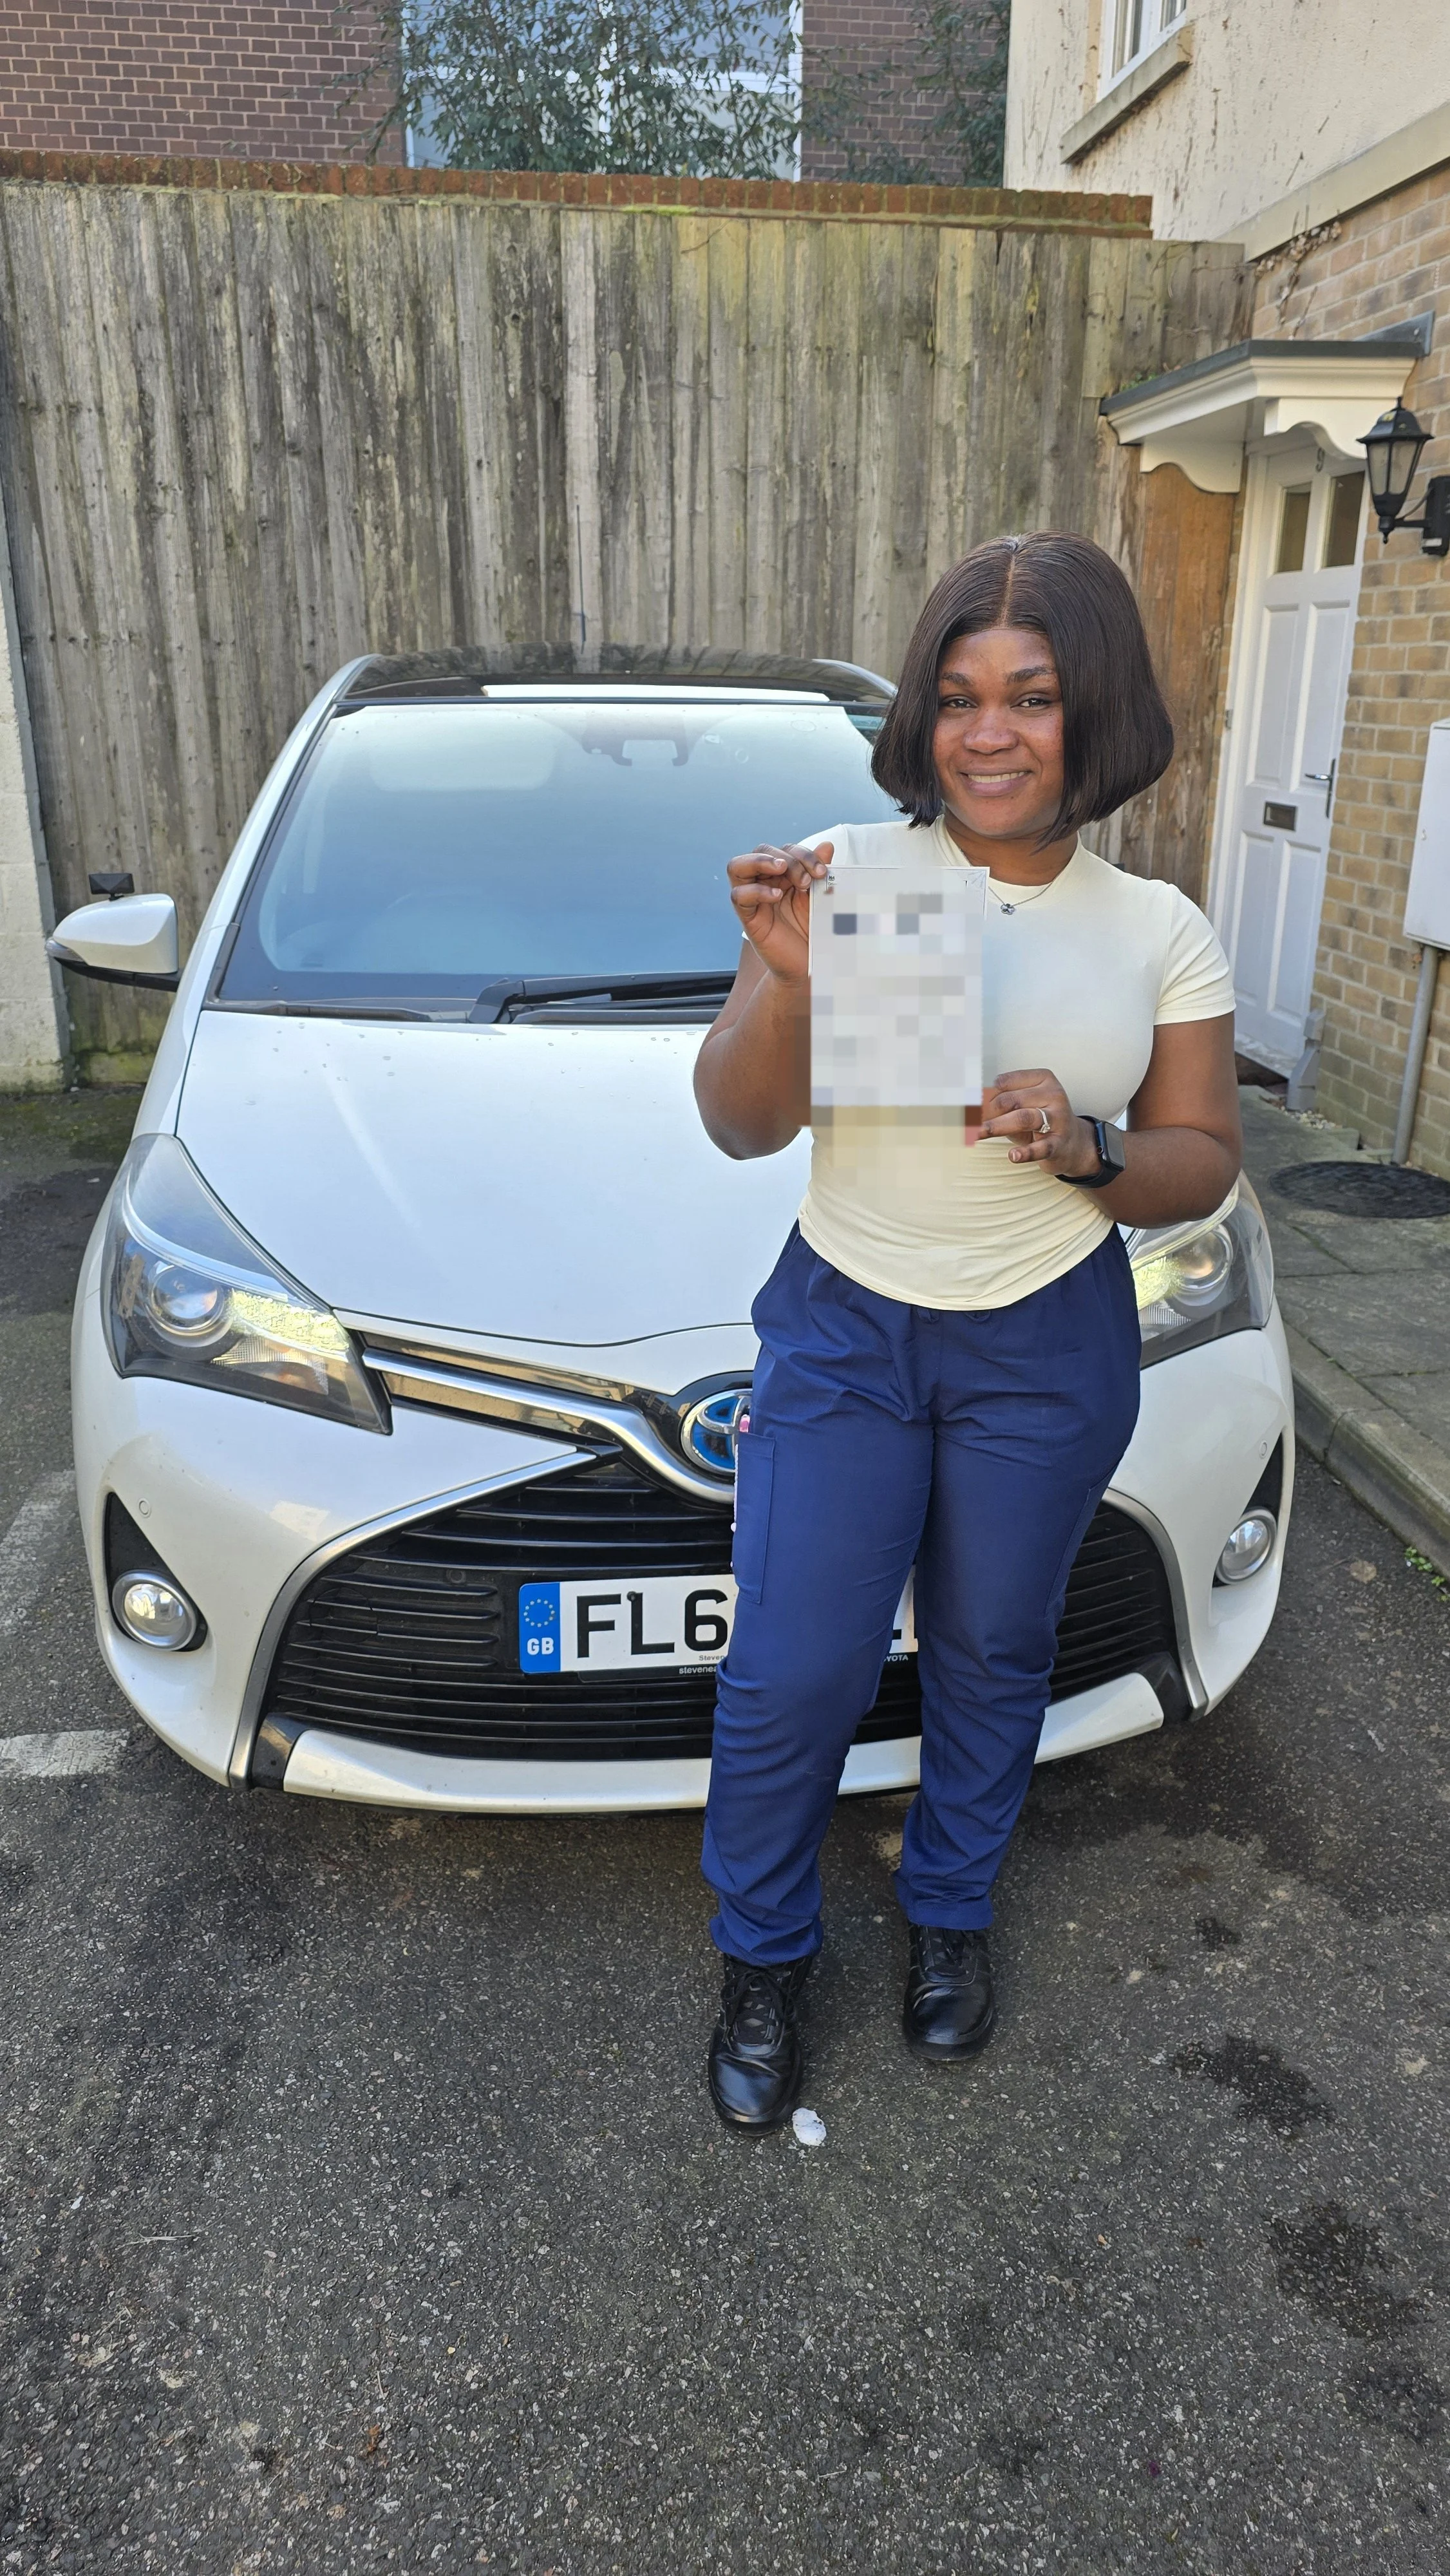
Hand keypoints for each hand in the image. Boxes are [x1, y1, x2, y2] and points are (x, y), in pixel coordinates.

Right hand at [727, 840, 832, 982]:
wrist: (807, 964)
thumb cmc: (812, 930)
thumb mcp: (820, 898)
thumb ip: (820, 872)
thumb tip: (827, 845)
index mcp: (781, 875)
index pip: (785, 850)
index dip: (804, 854)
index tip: (822, 871)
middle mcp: (764, 882)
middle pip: (761, 851)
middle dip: (786, 857)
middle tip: (806, 879)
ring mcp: (753, 899)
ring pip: (737, 866)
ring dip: (760, 861)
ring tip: (781, 869)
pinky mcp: (747, 917)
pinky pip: (738, 896)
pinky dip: (756, 891)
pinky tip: (776, 896)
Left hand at [978, 1067, 1100, 1175]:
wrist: (1074, 1144)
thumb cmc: (1040, 1121)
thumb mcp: (1022, 1105)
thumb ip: (1000, 1102)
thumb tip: (967, 1104)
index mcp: (1042, 1079)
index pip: (1004, 1082)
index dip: (981, 1095)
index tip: (965, 1105)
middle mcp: (1053, 1095)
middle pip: (1010, 1100)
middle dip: (986, 1112)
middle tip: (968, 1123)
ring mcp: (1058, 1119)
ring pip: (1023, 1118)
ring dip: (997, 1126)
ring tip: (978, 1133)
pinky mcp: (1059, 1143)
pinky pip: (1041, 1147)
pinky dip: (1025, 1152)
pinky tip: (1013, 1155)